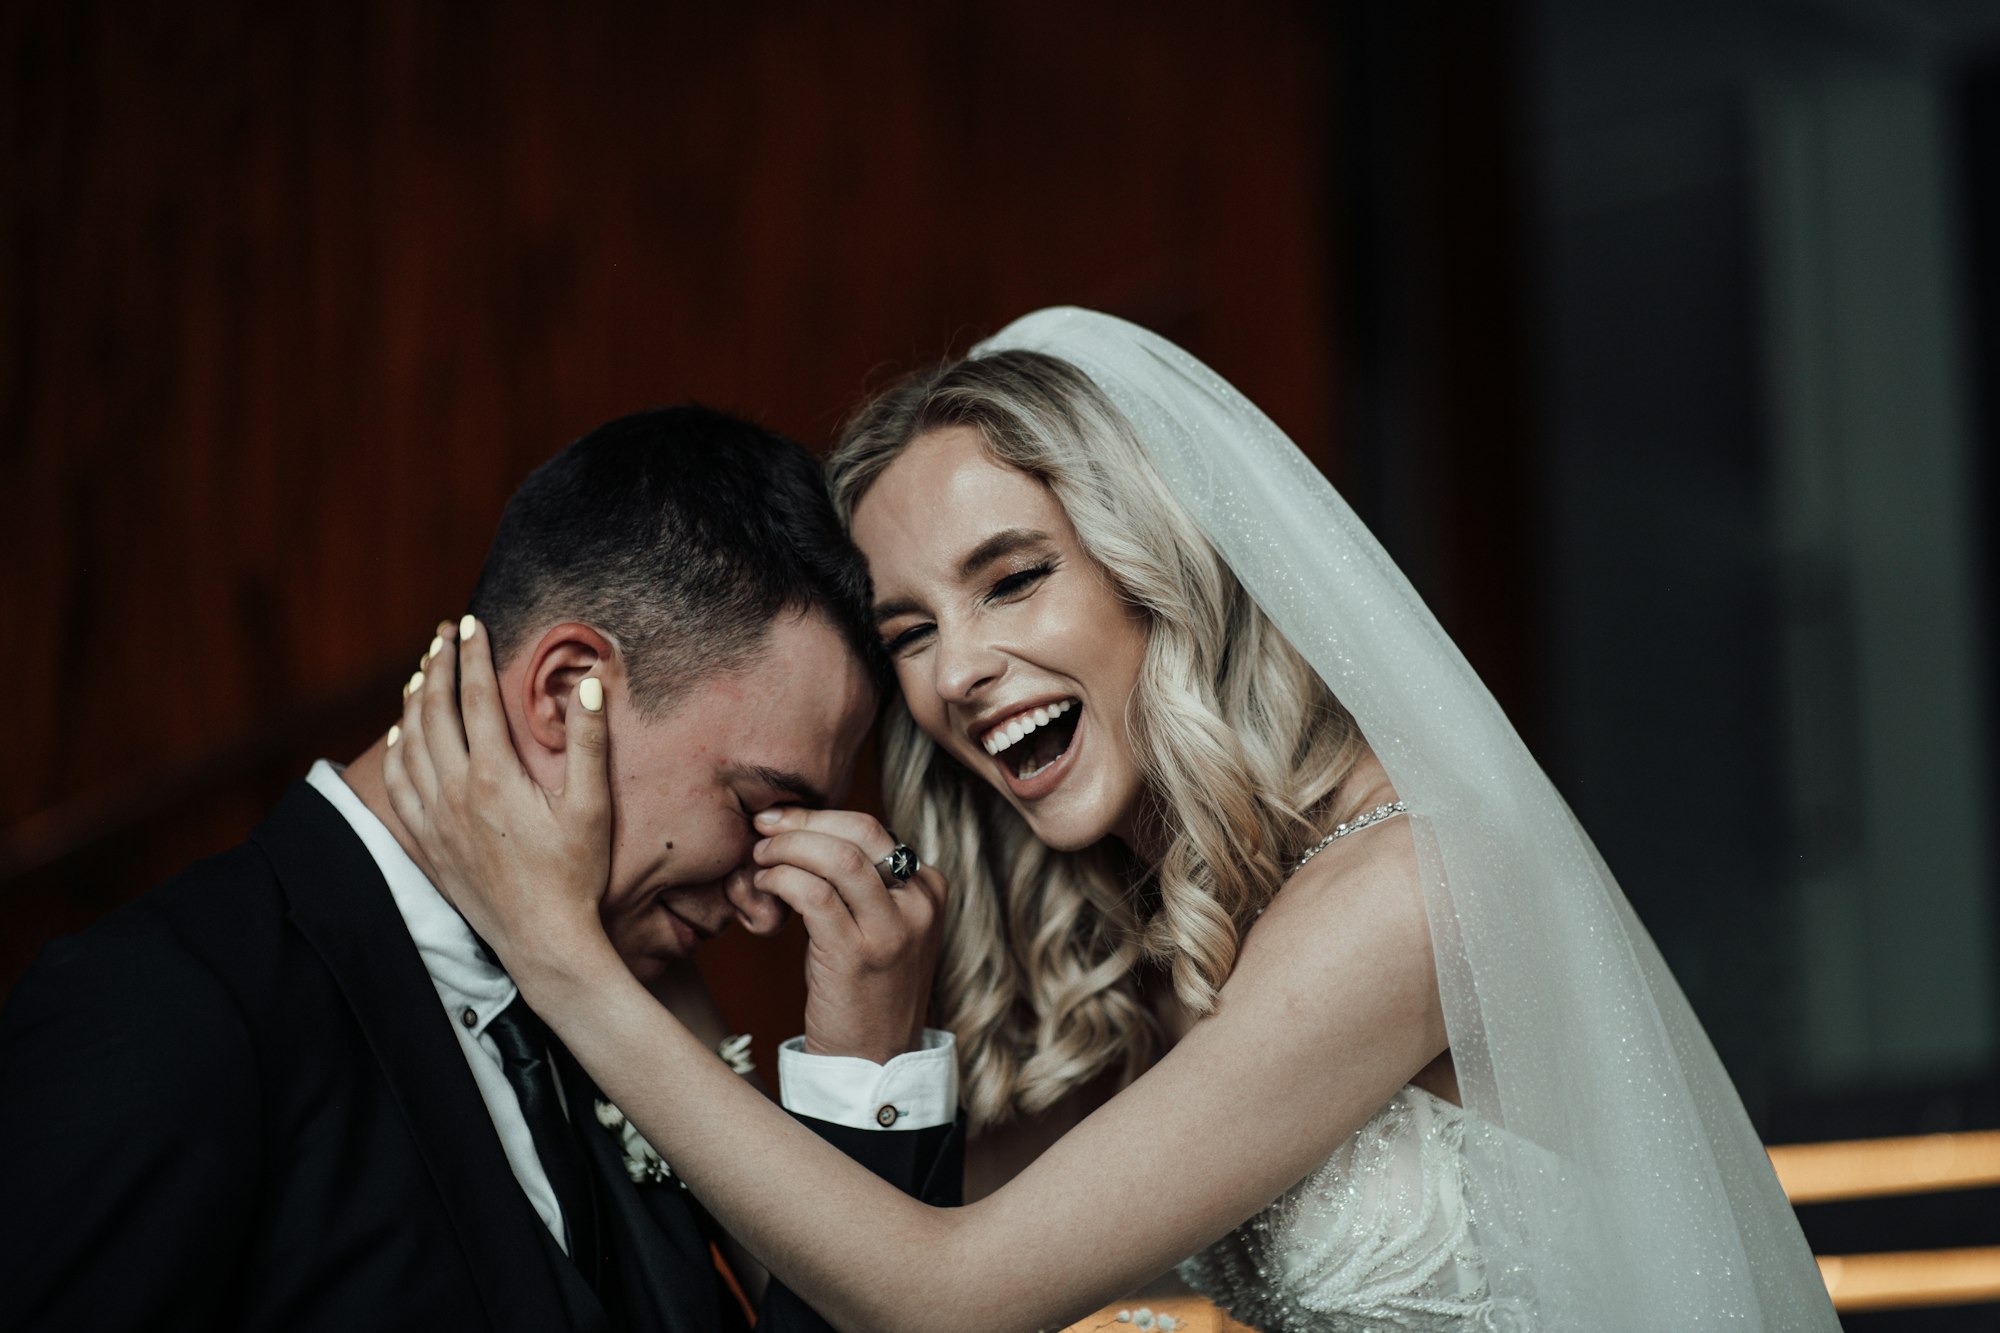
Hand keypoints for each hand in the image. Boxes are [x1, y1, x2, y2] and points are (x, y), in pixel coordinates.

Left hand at [381, 617, 619, 986]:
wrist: (542, 941)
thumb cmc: (576, 875)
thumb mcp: (593, 806)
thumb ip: (589, 742)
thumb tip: (590, 685)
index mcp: (495, 777)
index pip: (476, 699)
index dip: (472, 657)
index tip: (470, 623)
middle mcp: (455, 793)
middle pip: (435, 713)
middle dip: (437, 666)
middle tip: (442, 635)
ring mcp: (435, 820)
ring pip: (409, 744)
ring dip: (414, 702)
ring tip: (423, 673)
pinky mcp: (428, 843)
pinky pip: (398, 785)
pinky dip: (396, 750)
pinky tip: (401, 734)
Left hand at [749, 808, 946, 1065]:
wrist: (873, 1062)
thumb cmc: (864, 989)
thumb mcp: (881, 927)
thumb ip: (861, 882)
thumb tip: (800, 832)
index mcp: (930, 888)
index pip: (871, 828)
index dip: (817, 817)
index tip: (779, 820)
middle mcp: (920, 904)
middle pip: (858, 832)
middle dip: (801, 822)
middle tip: (763, 828)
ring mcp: (893, 931)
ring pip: (837, 858)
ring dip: (787, 849)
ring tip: (760, 860)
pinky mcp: (857, 956)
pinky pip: (814, 896)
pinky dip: (781, 880)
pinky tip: (764, 888)